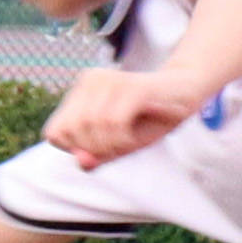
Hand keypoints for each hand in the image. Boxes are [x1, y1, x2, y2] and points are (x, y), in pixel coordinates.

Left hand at [44, 66, 197, 170]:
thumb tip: (82, 162)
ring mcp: (110, 80)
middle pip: (72, 131)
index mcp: (79, 92)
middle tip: (118, 149)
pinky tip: (134, 139)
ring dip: (111, 146)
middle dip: (94, 150)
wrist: (186, 93)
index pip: (55, 133)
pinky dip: (123, 140)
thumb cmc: (149, 120)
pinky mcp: (131, 85)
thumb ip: (96, 154)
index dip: (74, 150)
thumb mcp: (119, 145)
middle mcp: (90, 81)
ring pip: (92, 126)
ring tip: (128, 143)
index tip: (100, 150)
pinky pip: (114, 122)